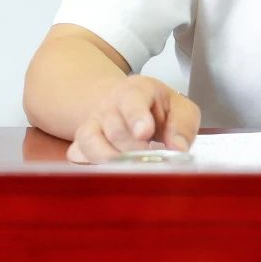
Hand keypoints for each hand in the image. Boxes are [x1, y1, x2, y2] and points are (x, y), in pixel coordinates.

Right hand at [67, 75, 200, 163]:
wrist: (131, 106)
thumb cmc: (160, 110)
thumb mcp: (181, 109)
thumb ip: (182, 126)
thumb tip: (178, 149)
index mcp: (136, 90)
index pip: (132, 100)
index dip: (136, 117)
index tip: (144, 133)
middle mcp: (109, 105)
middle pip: (115, 130)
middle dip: (134, 149)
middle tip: (151, 160)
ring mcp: (92, 122)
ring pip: (91, 143)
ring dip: (112, 160)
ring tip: (131, 168)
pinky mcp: (81, 142)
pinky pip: (78, 155)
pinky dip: (90, 165)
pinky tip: (108, 170)